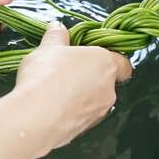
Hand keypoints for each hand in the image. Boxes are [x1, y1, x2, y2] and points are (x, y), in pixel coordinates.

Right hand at [12, 23, 132, 157]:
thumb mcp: (48, 48)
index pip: (123, 63)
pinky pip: (81, 117)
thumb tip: (57, 28)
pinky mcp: (84, 129)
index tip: (94, 57)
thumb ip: (56, 37)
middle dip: (89, 78)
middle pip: (106, 82)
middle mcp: (108, 89)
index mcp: (105, 64)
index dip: (110, 59)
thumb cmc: (46, 76)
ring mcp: (98, 112)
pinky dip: (71, 112)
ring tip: (55, 90)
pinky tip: (51, 107)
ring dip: (80, 96)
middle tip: (67, 71)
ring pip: (94, 101)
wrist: (36, 116)